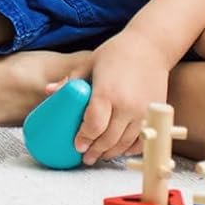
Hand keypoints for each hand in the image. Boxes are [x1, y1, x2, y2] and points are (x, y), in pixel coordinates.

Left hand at [46, 32, 171, 165]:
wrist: (151, 47)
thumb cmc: (116, 53)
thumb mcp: (89, 63)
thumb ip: (69, 81)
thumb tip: (49, 91)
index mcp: (107, 93)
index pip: (93, 125)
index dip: (84, 139)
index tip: (76, 146)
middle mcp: (127, 106)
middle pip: (108, 139)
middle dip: (95, 151)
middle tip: (85, 157)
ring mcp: (143, 112)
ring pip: (125, 143)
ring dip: (111, 152)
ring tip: (99, 156)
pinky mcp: (155, 114)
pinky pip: (142, 140)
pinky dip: (131, 149)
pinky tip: (120, 150)